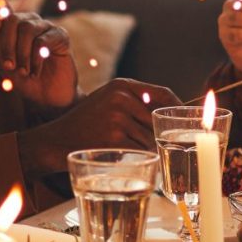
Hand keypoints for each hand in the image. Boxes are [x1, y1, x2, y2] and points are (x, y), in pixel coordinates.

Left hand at [0, 7, 76, 109]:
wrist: (45, 97)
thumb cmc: (22, 78)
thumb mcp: (2, 61)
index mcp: (13, 26)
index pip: (1, 8)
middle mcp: (29, 22)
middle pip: (13, 19)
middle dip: (7, 44)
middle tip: (9, 66)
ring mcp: (46, 27)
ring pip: (27, 28)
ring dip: (22, 54)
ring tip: (23, 72)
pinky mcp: (60, 35)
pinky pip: (43, 40)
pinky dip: (36, 59)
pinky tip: (35, 73)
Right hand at [18, 78, 179, 176]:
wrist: (55, 140)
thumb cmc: (85, 124)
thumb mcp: (107, 101)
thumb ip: (134, 102)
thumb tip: (171, 114)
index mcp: (122, 85)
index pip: (163, 94)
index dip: (178, 107)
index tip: (185, 119)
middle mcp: (122, 97)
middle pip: (158, 120)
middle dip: (158, 135)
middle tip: (157, 144)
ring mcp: (118, 117)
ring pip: (150, 138)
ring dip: (146, 148)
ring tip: (126, 149)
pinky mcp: (114, 137)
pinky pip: (140, 150)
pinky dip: (137, 157)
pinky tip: (122, 156)